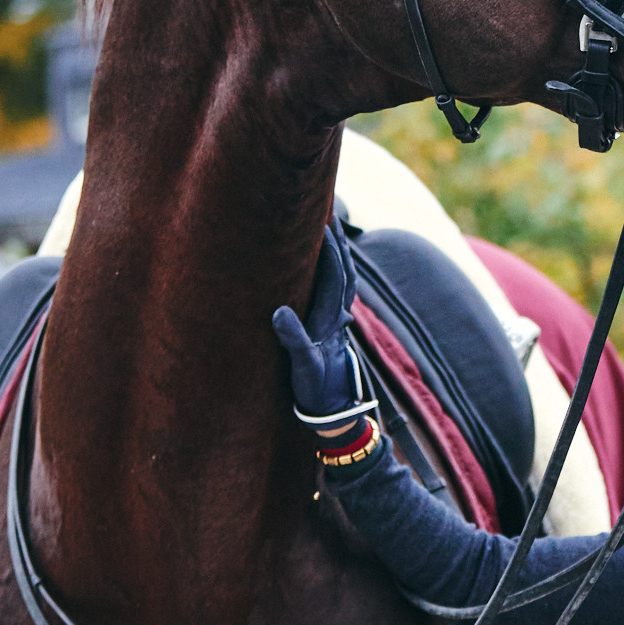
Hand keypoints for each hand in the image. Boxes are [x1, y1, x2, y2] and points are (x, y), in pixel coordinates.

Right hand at [270, 220, 376, 429]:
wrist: (335, 410)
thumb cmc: (317, 389)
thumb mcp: (302, 365)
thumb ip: (293, 339)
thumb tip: (279, 313)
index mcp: (329, 319)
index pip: (333, 276)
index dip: (328, 249)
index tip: (320, 223)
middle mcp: (338, 315)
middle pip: (344, 270)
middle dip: (337, 243)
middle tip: (327, 215)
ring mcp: (339, 320)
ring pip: (344, 279)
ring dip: (339, 254)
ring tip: (330, 232)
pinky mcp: (334, 327)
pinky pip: (339, 291)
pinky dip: (337, 272)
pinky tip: (329, 268)